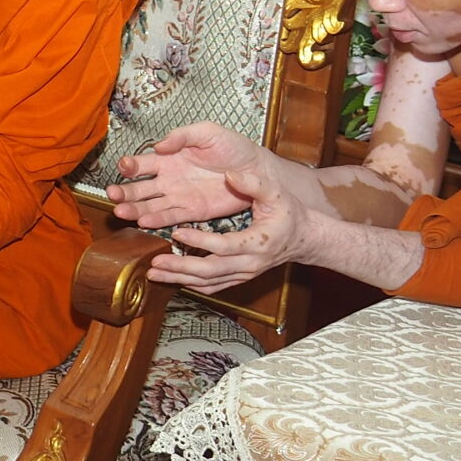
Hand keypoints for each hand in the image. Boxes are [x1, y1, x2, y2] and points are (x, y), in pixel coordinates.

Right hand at [107, 123, 263, 229]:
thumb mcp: (208, 132)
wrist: (257, 170)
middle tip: (113, 195)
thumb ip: (183, 136)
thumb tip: (160, 145)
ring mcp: (178, 197)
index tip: (124, 167)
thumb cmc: (234, 147)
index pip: (142, 163)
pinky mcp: (192, 212)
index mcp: (169, 158)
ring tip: (122, 212)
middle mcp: (169, 179)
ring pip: (150, 205)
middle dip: (124, 191)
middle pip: (139, 188)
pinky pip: (170, 217)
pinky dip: (156, 221)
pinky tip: (143, 222)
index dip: (130, 165)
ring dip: (135, 209)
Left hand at [146, 165, 307, 292]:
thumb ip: (254, 183)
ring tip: (155, 273)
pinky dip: (192, 284)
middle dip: (180, 267)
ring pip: (208, 283)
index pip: (224, 246)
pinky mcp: (240, 278)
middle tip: (155, 262)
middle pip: (210, 271)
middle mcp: (250, 263)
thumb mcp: (276, 193)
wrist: (304, 238)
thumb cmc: (290, 214)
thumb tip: (230, 174)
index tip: (178, 233)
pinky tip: (173, 279)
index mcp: (258, 242)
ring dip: (180, 279)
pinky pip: (213, 287)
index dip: (199, 241)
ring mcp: (244, 274)